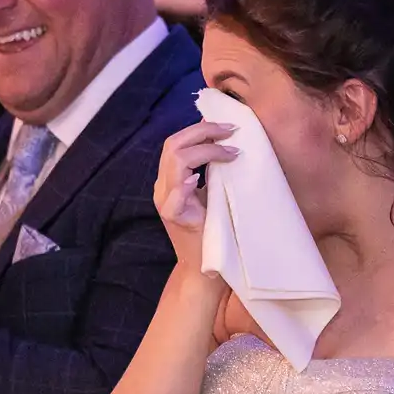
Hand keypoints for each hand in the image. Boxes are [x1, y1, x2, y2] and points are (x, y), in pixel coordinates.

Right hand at [152, 121, 237, 273]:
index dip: (199, 129)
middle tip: (231, 131)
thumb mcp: (210, 191)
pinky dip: (184, 186)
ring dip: (205, 151)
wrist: (204, 267)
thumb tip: (222, 137)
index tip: (227, 126)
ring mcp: (165, 202)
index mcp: (170, 179)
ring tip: (230, 152)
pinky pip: (173, 198)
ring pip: (174, 163)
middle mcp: (163, 187)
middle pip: (172, 146)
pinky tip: (197, 179)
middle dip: (202, 132)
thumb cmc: (211, 228)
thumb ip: (209, 168)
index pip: (176, 142)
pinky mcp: (174, 219)